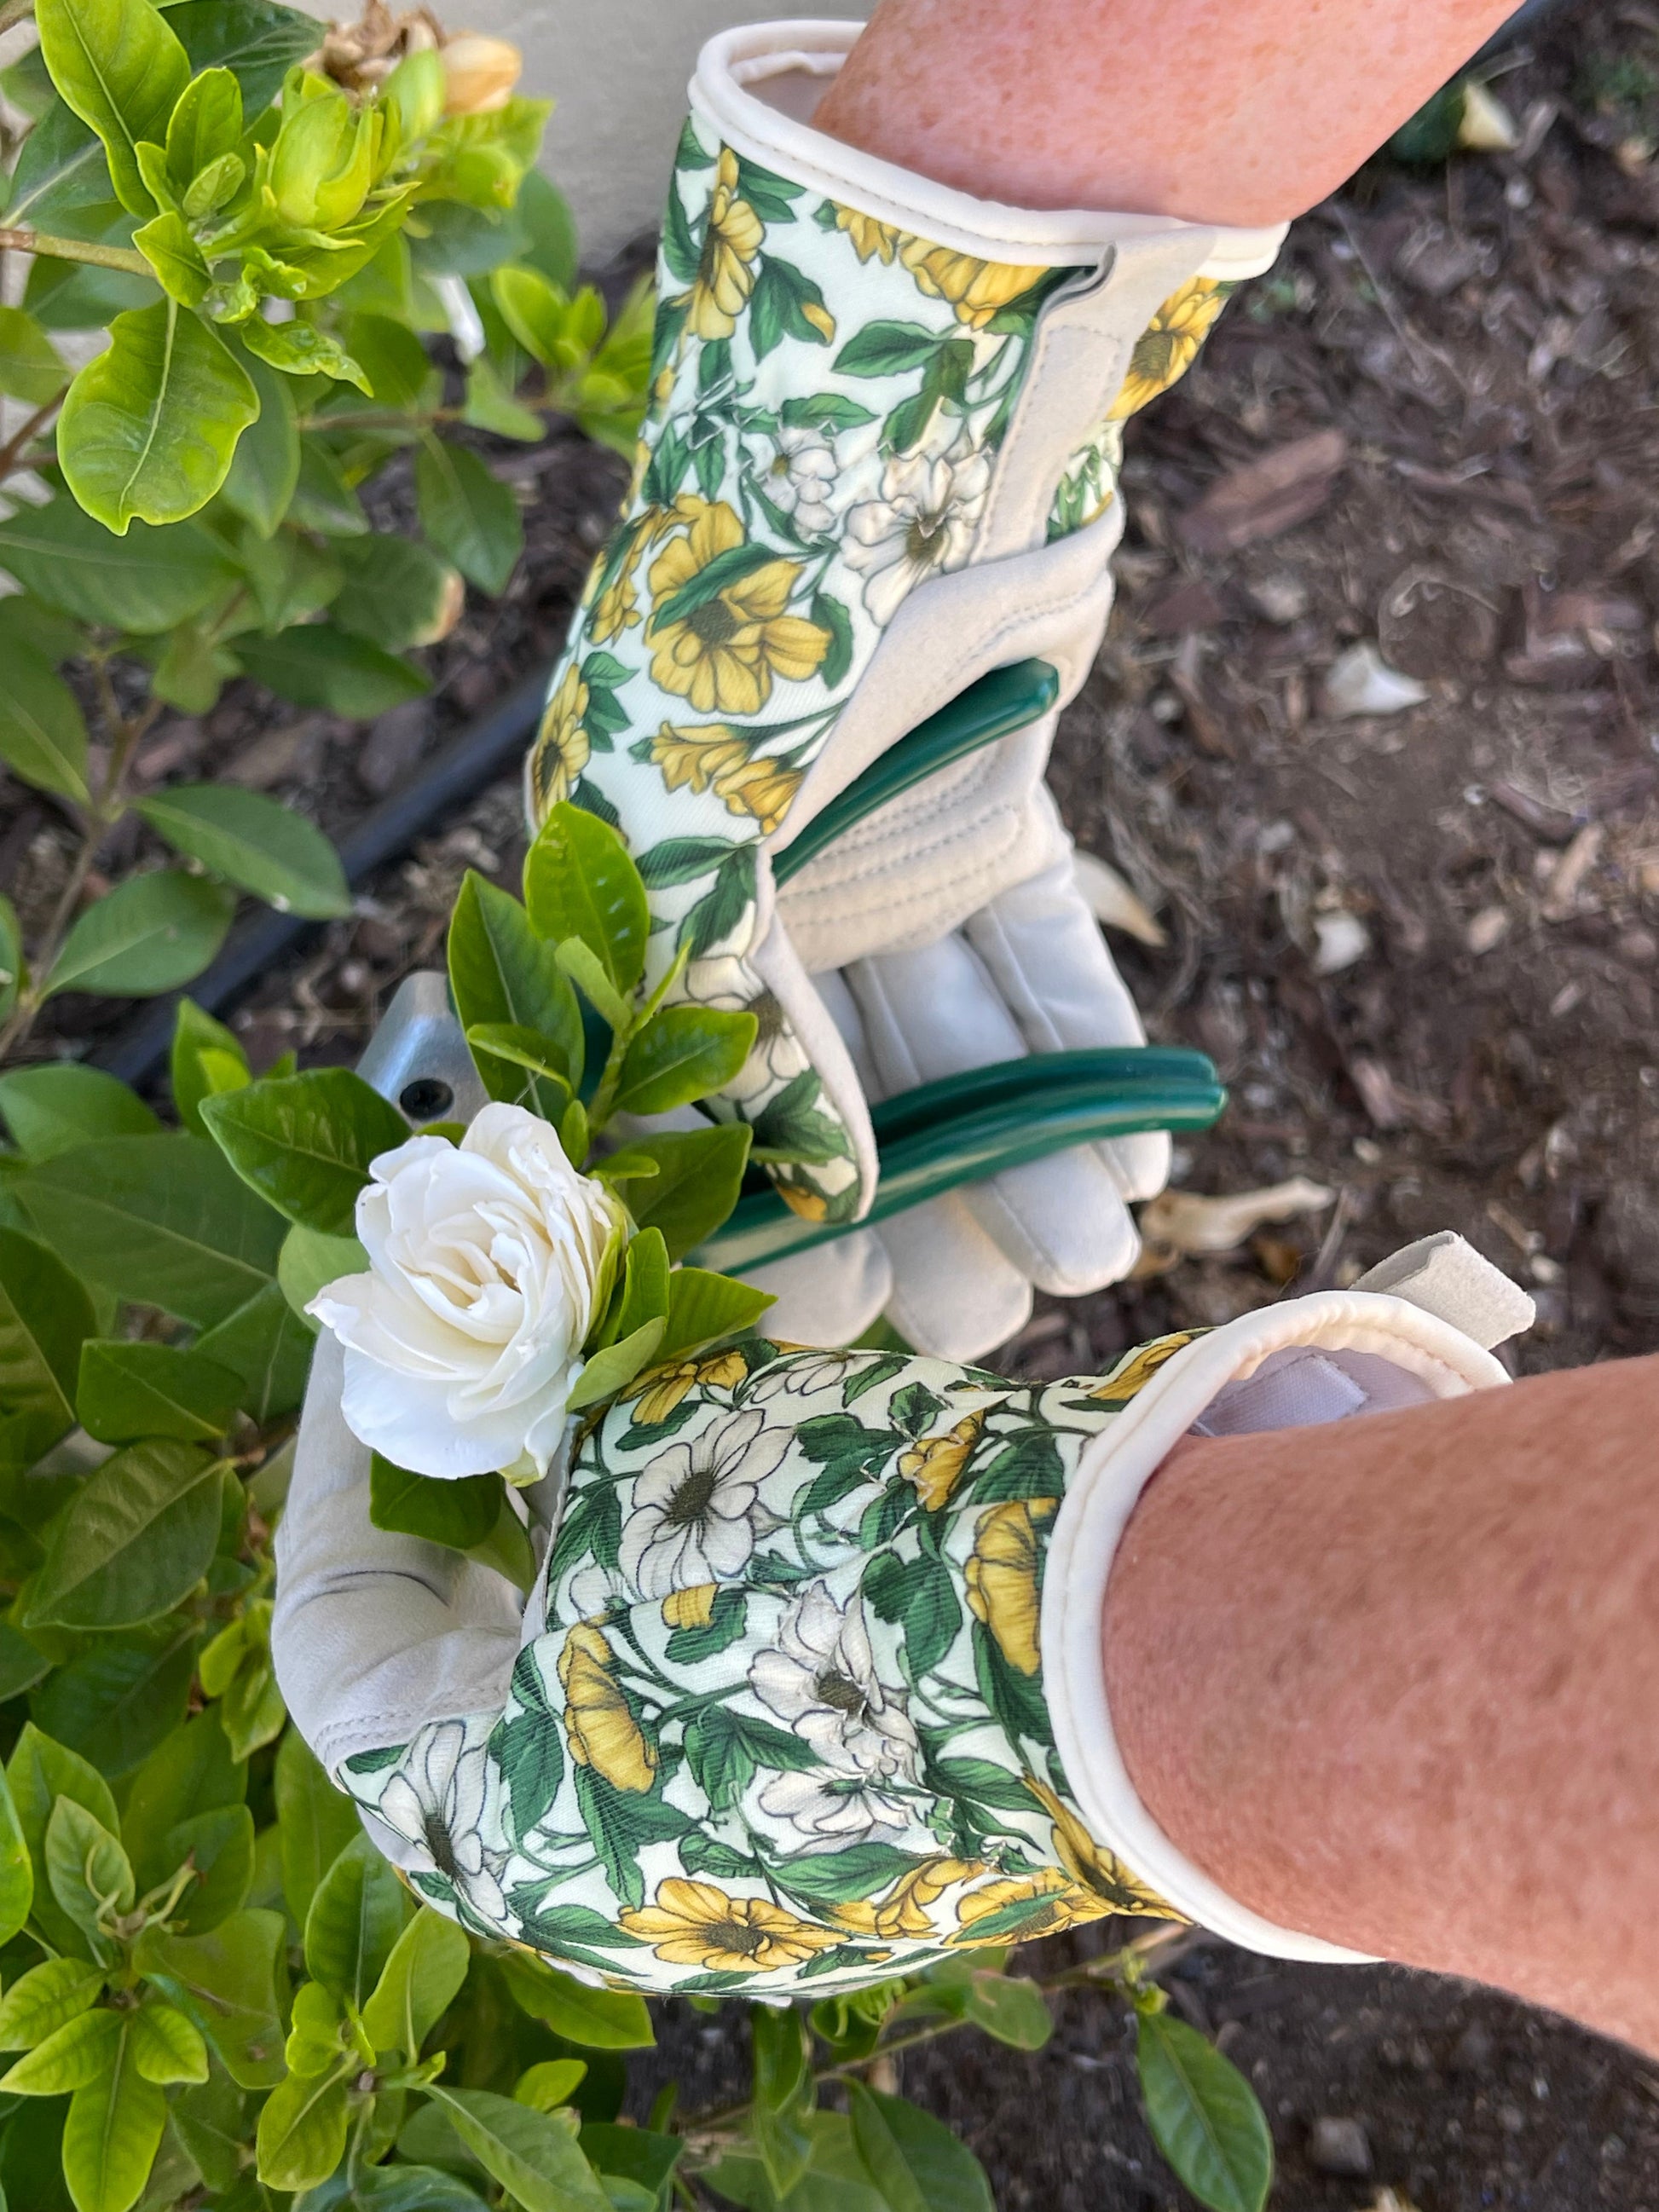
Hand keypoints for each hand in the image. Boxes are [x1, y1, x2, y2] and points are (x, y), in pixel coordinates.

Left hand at [275, 1235, 1526, 1994]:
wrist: (1120, 1659)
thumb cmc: (820, 1565)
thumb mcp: (644, 1454)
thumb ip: (542, 1423)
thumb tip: (514, 1374)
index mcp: (493, 1827)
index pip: (334, 1640)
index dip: (337, 1477)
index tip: (370, 1356)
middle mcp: (611, 1889)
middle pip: (485, 1663)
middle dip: (497, 1498)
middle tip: (512, 1371)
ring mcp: (754, 1884)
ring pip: (634, 1673)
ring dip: (633, 1530)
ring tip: (666, 1396)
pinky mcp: (874, 1848)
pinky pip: (755, 1701)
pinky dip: (743, 1587)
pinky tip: (791, 1481)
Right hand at [521, 20, 1280, 1239]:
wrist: (912, 405)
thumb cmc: (767, 603)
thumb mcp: (700, 817)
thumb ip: (724, 1003)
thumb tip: (797, 1189)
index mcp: (639, 886)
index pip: (695, 1091)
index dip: (763, 1221)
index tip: (835, 1332)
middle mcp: (753, 882)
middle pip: (836, 1089)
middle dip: (915, 1210)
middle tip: (991, 1320)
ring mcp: (877, 847)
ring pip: (952, 1037)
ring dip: (1021, 1146)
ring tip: (1097, 1249)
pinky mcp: (992, 811)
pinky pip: (1038, 950)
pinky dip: (1083, 1041)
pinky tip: (1139, 1139)